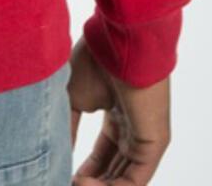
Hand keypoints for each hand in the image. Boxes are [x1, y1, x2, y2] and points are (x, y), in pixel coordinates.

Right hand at [67, 36, 170, 183]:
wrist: (117, 40)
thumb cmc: (95, 59)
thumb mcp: (72, 98)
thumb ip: (68, 126)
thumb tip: (57, 150)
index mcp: (117, 115)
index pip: (105, 155)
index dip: (86, 170)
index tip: (63, 176)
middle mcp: (133, 128)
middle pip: (116, 170)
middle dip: (92, 181)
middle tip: (68, 183)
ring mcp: (145, 136)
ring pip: (126, 178)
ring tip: (75, 185)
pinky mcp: (154, 142)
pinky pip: (136, 178)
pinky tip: (84, 183)